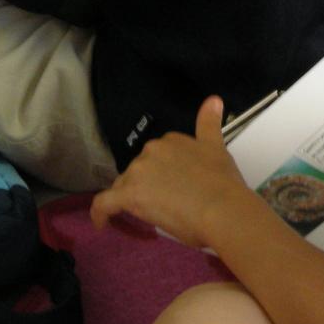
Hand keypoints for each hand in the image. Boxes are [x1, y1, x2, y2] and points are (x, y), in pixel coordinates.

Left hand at [91, 96, 254, 247]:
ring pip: (124, 186)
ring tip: (149, 216)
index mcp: (171, 140)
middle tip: (166, 204)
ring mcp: (138, 172)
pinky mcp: (128, 195)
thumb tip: (214, 98)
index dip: (161, 173)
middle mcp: (151, 150)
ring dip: (132, 199)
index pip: (156, 157)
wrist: (222, 208)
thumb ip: (210, 123)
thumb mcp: (217, 148)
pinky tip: (101, 225)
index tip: (170, 186)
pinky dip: (100, 214)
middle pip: (139, 171)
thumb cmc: (223, 182)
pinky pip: (103, 204)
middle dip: (147, 186)